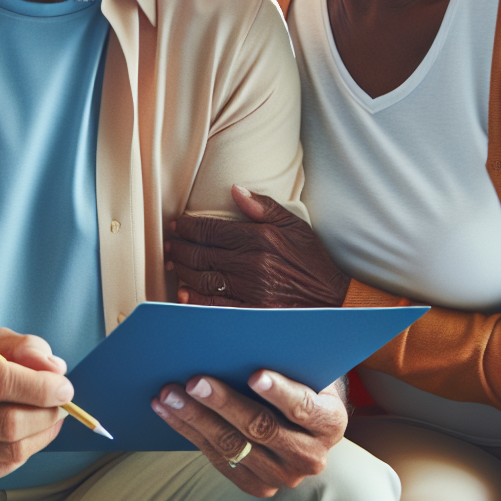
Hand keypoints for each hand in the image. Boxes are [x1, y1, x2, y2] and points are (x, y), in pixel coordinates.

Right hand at [0, 328, 71, 485]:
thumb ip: (25, 347)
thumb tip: (55, 370)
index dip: (40, 387)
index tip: (65, 387)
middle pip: (7, 422)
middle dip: (47, 413)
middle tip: (63, 402)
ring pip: (10, 449)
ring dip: (43, 432)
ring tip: (51, 415)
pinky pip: (4, 466)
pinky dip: (29, 448)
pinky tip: (31, 432)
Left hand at [152, 370, 347, 495]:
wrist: (306, 418)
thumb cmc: (301, 376)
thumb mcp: (305, 365)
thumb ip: (285, 354)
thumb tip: (244, 332)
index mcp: (331, 422)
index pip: (304, 407)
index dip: (280, 391)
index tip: (255, 374)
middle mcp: (311, 457)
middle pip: (261, 428)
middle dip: (224, 402)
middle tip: (194, 380)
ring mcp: (283, 476)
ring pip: (234, 446)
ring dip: (196, 418)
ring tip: (169, 394)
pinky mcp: (256, 486)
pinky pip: (217, 459)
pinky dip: (189, 433)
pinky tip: (168, 411)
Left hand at [166, 185, 350, 307]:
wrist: (332, 298)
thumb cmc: (311, 260)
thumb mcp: (294, 225)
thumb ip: (263, 206)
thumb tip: (235, 189)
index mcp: (258, 238)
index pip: (211, 229)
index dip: (189, 226)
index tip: (177, 225)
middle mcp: (251, 263)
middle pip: (201, 253)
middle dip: (179, 247)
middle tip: (169, 243)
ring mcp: (249, 290)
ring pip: (203, 277)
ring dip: (182, 270)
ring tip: (173, 263)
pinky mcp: (250, 311)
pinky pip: (215, 305)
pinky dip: (195, 299)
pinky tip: (184, 292)